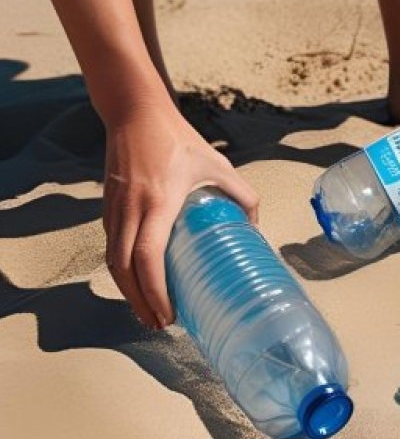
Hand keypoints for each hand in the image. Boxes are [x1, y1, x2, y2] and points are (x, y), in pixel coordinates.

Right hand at [103, 101, 259, 327]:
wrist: (135, 114)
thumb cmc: (178, 139)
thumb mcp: (217, 163)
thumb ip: (241, 192)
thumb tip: (254, 224)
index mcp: (159, 201)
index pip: (148, 256)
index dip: (155, 290)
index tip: (168, 313)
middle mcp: (131, 209)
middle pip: (124, 269)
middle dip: (139, 302)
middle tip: (159, 324)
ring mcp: (114, 208)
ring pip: (112, 261)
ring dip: (127, 291)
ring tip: (148, 312)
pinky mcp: (107, 206)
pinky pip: (110, 247)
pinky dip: (121, 271)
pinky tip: (137, 281)